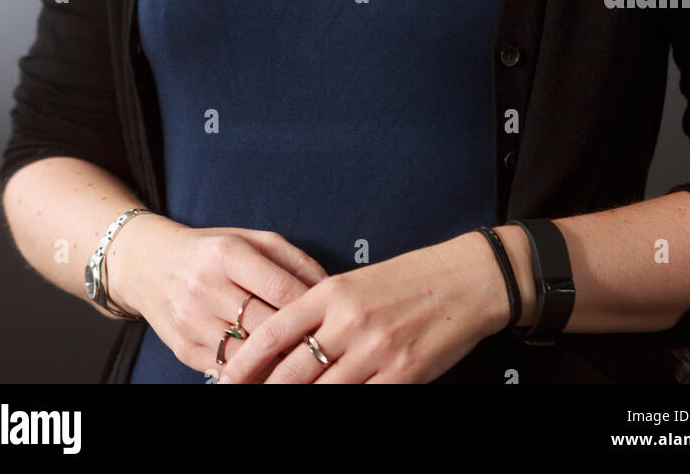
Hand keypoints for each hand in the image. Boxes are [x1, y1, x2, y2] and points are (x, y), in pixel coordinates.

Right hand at [106, 215, 328, 380]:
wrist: (149, 265)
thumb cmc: (211, 251)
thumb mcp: (251, 239)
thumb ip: (292, 259)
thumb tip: (330, 286)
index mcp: (227, 254)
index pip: (280, 288)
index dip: (310, 307)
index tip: (331, 317)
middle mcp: (206, 288)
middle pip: (266, 326)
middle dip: (298, 339)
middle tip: (324, 347)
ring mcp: (192, 322)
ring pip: (247, 356)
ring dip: (278, 362)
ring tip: (303, 363)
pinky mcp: (184, 349)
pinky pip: (227, 370)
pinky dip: (252, 374)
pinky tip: (271, 369)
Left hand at [215, 231, 506, 383]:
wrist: (466, 279)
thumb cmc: (408, 279)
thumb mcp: (356, 282)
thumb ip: (321, 310)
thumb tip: (283, 343)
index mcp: (332, 292)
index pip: (274, 331)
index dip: (244, 361)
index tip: (224, 380)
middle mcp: (349, 321)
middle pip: (291, 371)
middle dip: (264, 391)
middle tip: (240, 398)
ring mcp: (377, 350)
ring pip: (322, 392)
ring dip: (298, 403)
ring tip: (279, 407)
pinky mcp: (403, 373)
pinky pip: (362, 401)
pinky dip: (342, 408)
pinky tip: (332, 410)